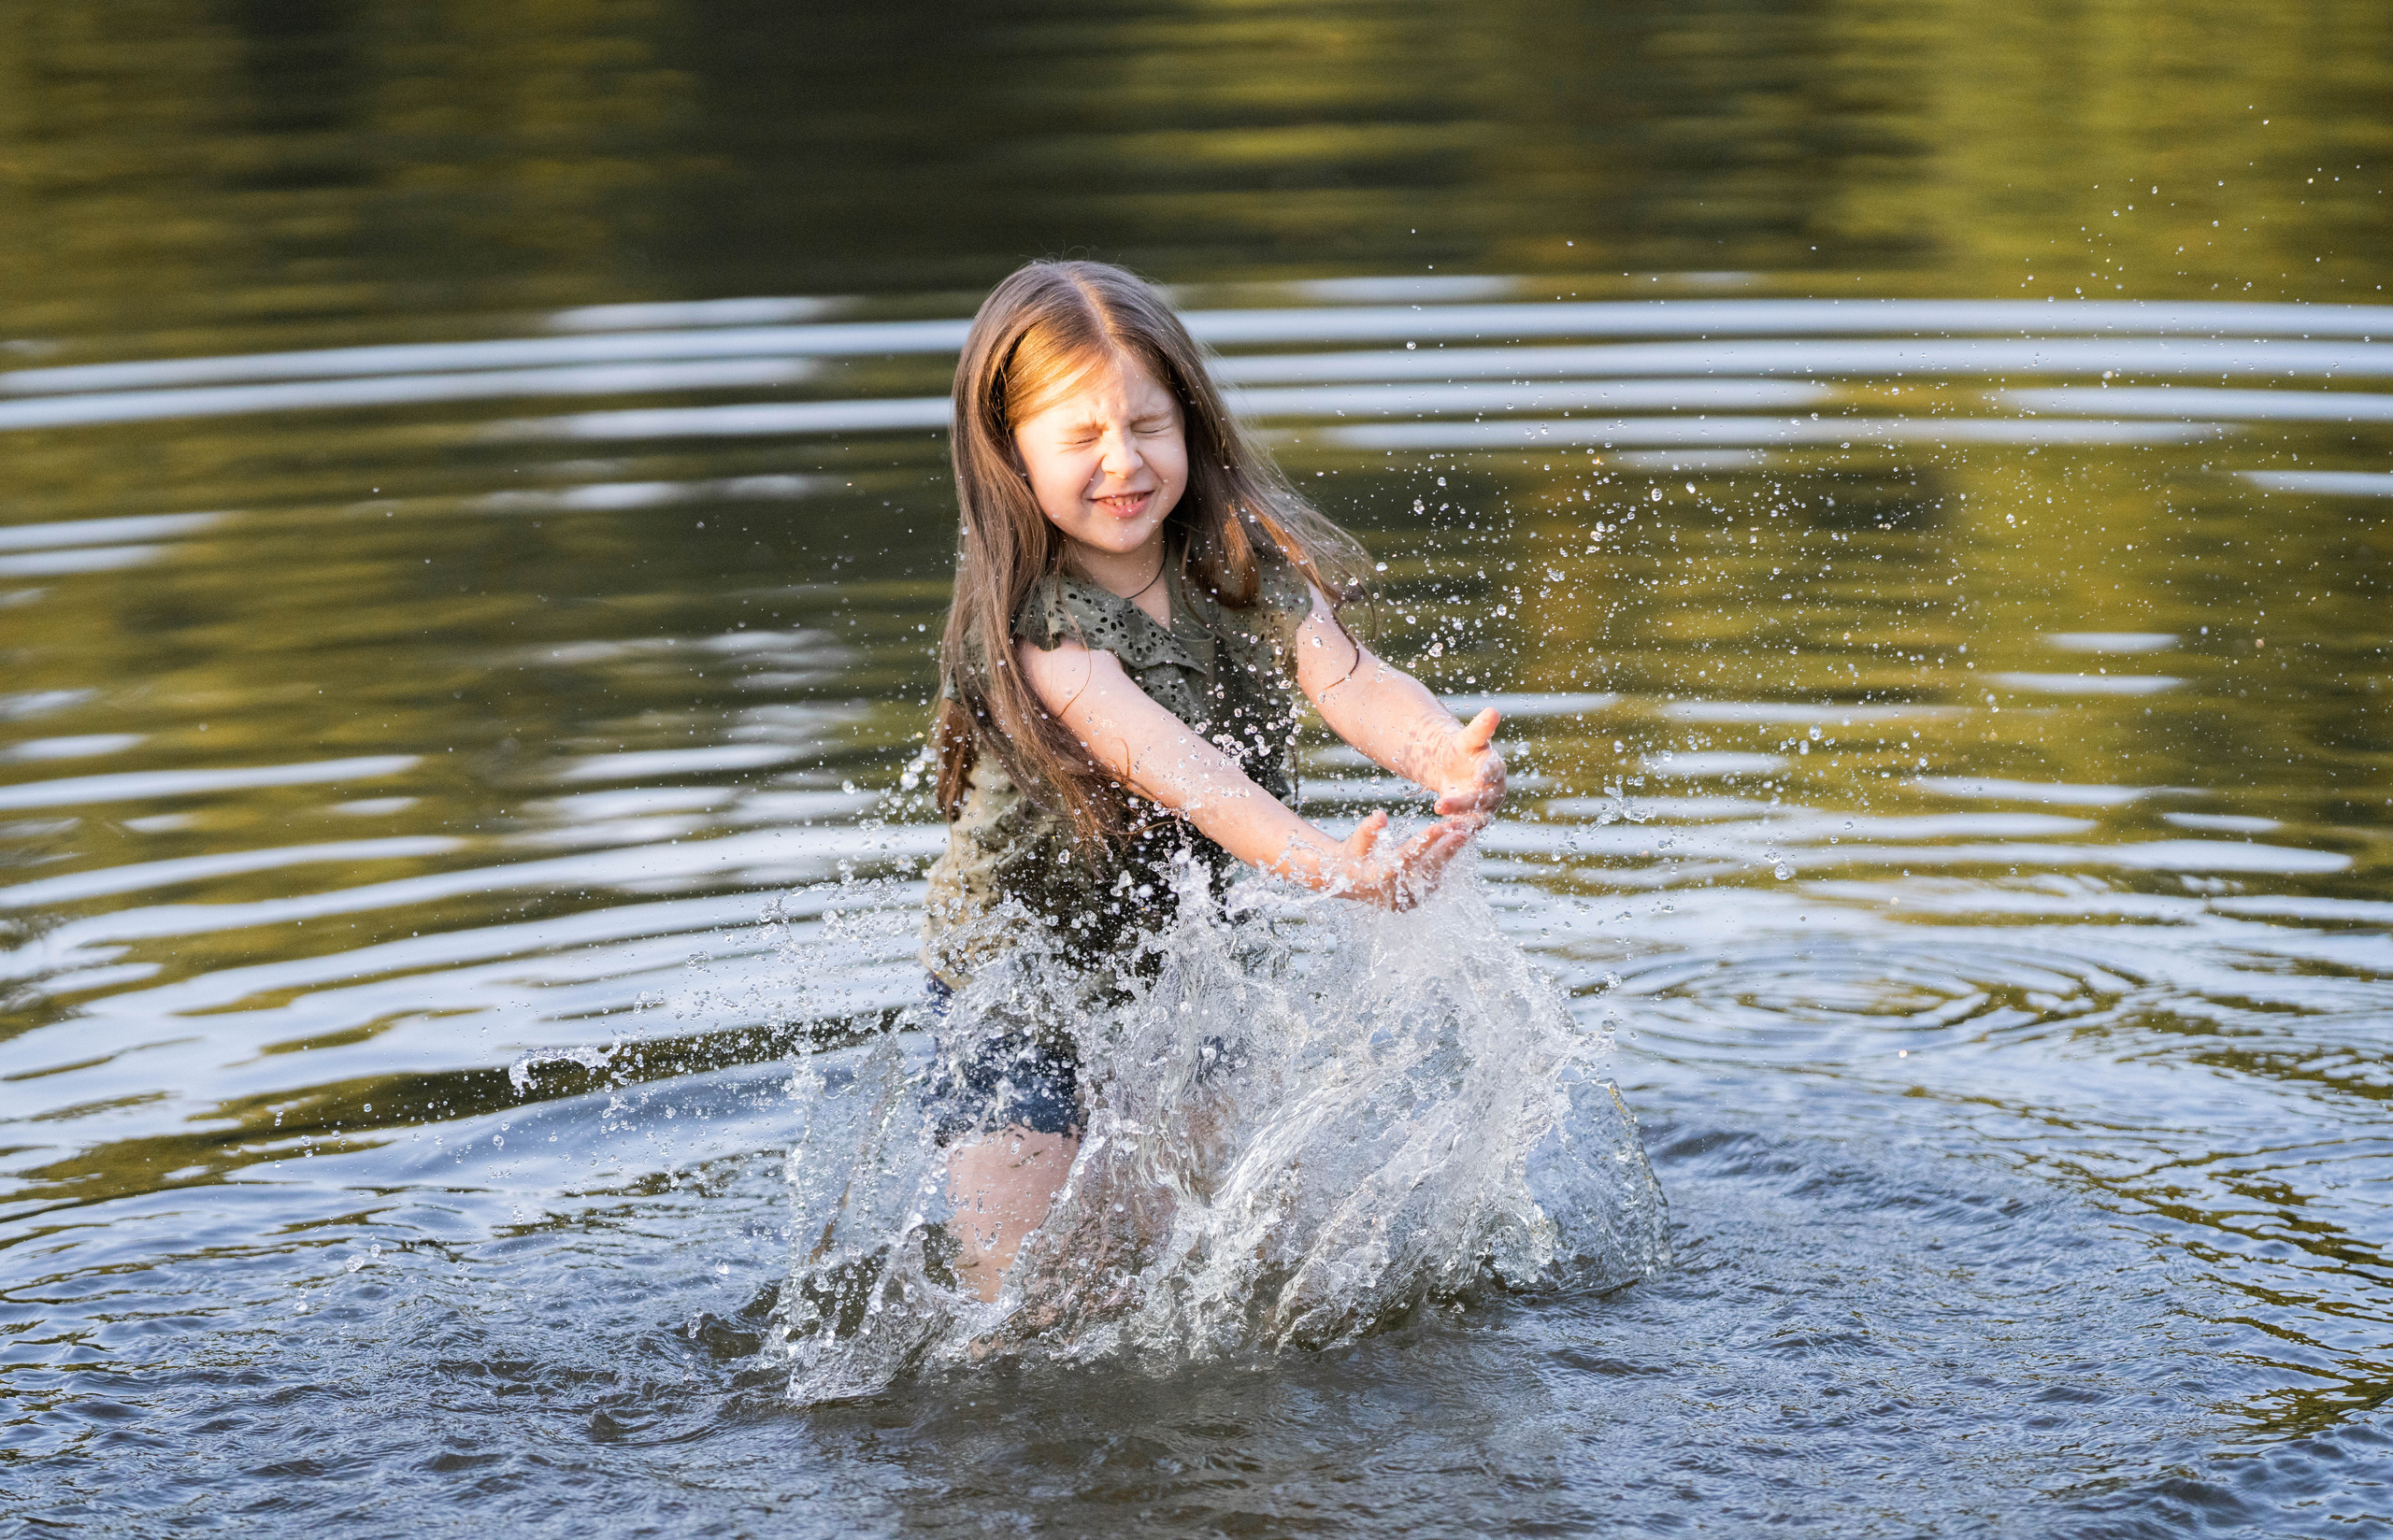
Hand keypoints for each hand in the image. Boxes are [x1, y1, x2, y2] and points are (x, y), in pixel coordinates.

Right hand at [1333, 809, 1473, 909]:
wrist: (1350, 881)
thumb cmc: (1353, 857)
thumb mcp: (1356, 842)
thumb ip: (1368, 830)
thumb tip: (1380, 815)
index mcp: (1378, 879)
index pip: (1405, 859)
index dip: (1422, 844)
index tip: (1439, 827)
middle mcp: (1394, 893)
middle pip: (1425, 871)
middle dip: (1445, 851)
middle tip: (1463, 832)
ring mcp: (1405, 901)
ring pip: (1433, 877)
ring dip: (1449, 857)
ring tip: (1463, 836)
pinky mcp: (1414, 901)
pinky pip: (1433, 882)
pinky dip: (1444, 865)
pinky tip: (1454, 848)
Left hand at [1431, 707, 1506, 825]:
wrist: (1452, 767)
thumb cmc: (1462, 750)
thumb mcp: (1467, 738)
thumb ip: (1480, 728)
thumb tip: (1493, 710)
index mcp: (1495, 767)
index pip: (1494, 770)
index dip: (1488, 773)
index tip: (1479, 777)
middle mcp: (1494, 790)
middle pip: (1483, 799)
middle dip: (1463, 803)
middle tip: (1440, 804)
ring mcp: (1484, 808)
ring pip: (1476, 819)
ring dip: (1459, 823)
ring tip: (1441, 825)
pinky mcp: (1471, 821)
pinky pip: (1465, 829)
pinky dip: (1454, 832)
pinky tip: (1438, 834)